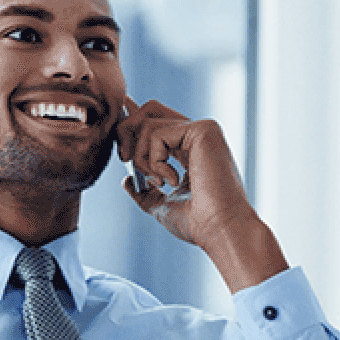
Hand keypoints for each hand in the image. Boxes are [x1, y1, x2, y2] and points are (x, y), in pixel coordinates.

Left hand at [112, 99, 288, 290]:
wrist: (219, 229)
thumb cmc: (197, 223)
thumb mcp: (161, 205)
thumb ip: (143, 191)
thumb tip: (125, 180)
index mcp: (190, 149)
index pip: (157, 121)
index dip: (133, 118)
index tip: (120, 116)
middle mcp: (197, 136)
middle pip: (149, 110)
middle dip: (126, 132)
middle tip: (125, 159)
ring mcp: (202, 130)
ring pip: (147, 122)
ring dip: (141, 156)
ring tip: (158, 182)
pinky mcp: (203, 130)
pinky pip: (156, 133)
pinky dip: (154, 160)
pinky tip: (172, 180)